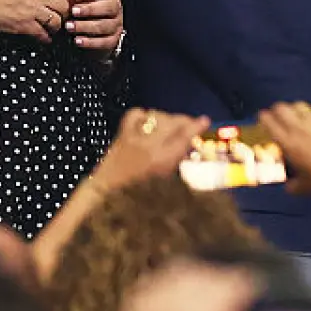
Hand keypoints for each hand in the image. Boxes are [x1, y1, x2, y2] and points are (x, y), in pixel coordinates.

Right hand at [0, 0, 74, 42]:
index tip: (69, 1)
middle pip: (65, 5)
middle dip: (65, 13)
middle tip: (62, 16)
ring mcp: (32, 10)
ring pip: (58, 21)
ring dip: (57, 26)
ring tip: (52, 27)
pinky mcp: (24, 25)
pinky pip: (43, 34)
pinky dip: (45, 38)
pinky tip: (44, 38)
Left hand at [66, 0, 123, 57]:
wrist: (92, 31)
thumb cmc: (84, 11)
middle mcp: (115, 8)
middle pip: (108, 7)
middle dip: (89, 9)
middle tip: (73, 11)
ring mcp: (116, 24)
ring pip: (105, 25)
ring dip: (86, 26)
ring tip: (70, 26)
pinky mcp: (113, 39)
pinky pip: (104, 42)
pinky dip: (90, 42)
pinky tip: (78, 40)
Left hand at [91, 109, 207, 191]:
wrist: (106, 195)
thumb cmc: (138, 196)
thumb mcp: (166, 182)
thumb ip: (178, 161)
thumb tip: (189, 144)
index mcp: (161, 161)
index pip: (183, 136)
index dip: (196, 126)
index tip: (204, 120)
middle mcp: (147, 146)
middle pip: (172, 121)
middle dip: (184, 120)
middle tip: (191, 125)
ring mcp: (133, 138)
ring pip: (157, 116)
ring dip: (167, 118)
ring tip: (171, 125)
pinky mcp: (121, 134)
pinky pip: (136, 114)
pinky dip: (145, 115)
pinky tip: (150, 122)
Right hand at [259, 102, 310, 195]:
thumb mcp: (303, 187)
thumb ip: (292, 185)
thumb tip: (289, 187)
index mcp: (287, 144)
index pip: (269, 123)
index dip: (264, 117)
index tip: (264, 116)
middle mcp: (299, 129)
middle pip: (282, 108)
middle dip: (279, 109)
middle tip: (280, 113)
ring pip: (300, 106)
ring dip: (298, 110)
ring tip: (301, 115)